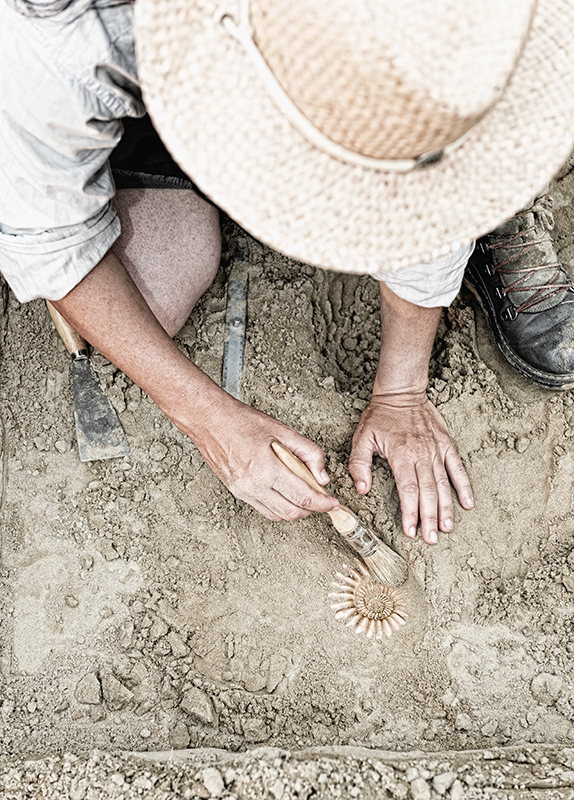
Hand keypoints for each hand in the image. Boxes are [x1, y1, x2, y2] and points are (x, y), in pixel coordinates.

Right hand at [192, 397, 339, 521]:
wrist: (209, 420)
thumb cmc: (242, 421)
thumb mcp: (283, 430)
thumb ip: (308, 453)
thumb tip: (322, 476)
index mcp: (267, 469)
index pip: (303, 497)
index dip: (323, 504)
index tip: (333, 503)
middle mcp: (253, 485)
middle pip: (291, 512)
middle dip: (312, 510)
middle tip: (322, 499)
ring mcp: (242, 491)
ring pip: (277, 515)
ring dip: (295, 510)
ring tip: (305, 495)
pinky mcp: (236, 492)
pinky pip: (263, 509)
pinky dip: (279, 507)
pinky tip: (286, 494)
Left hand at [349, 391, 473, 543]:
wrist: (401, 392)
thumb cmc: (379, 416)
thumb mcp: (361, 438)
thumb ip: (359, 465)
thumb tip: (362, 489)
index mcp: (401, 454)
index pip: (408, 489)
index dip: (410, 512)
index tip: (411, 531)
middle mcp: (422, 454)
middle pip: (428, 491)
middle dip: (430, 517)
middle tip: (432, 539)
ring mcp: (436, 449)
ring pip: (444, 484)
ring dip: (447, 508)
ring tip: (448, 528)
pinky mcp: (446, 444)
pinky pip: (457, 468)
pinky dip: (464, 486)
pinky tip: (468, 503)